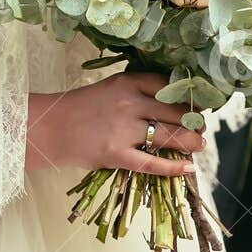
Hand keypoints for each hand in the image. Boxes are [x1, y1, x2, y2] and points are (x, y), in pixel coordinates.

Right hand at [26, 72, 202, 175]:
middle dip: (194, 121)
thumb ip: (137, 94)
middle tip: (201, 128)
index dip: (187, 97)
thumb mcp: (110, 89)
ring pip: (169, 136)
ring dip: (190, 142)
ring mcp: (123, 129)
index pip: (167, 86)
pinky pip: (152, 163)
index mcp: (127, 83)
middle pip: (175, 111)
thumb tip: (171, 105)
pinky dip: (173, 167)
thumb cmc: (80, 109)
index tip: (196, 105)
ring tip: (199, 145)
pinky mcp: (116, 154)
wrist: (50, 128)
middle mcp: (128, 103)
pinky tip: (187, 168)